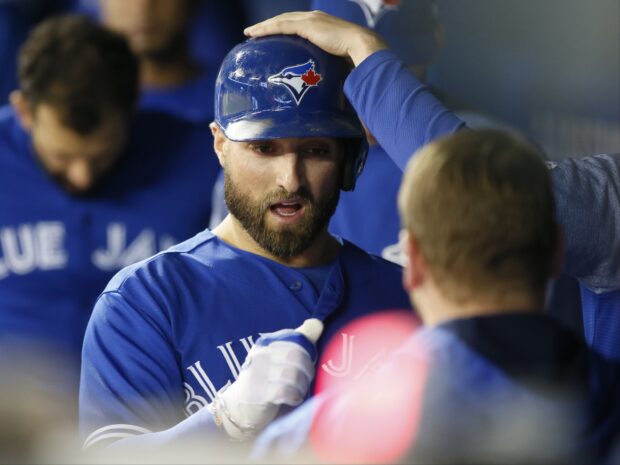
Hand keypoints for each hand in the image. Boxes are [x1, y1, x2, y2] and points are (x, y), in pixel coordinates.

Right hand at [211, 319, 323, 439]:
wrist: (238, 407)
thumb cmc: (265, 381)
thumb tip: (317, 323)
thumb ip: (298, 341)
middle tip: (306, 381)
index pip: (296, 342)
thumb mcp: (278, 358)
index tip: (307, 367)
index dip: (308, 357)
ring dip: (302, 386)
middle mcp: (260, 355)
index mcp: (266, 344)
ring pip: (293, 375)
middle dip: (307, 371)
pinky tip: (293, 400)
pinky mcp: (257, 393)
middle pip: (296, 357)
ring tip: (299, 391)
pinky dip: (294, 397)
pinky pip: (285, 392)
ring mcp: (256, 373)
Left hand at [244, 11, 387, 66]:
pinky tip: (255, 33)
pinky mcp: (307, 26)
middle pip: (286, 19)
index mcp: (323, 24)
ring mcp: (311, 20)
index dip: (284, 28)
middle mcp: (315, 18)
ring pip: (281, 21)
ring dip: (264, 26)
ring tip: (250, 33)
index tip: (273, 36)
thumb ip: (331, 67)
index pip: (298, 24)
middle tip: (255, 33)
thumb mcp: (339, 61)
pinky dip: (267, 29)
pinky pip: (281, 26)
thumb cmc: (356, 58)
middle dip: (270, 25)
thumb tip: (331, 87)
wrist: (361, 46)